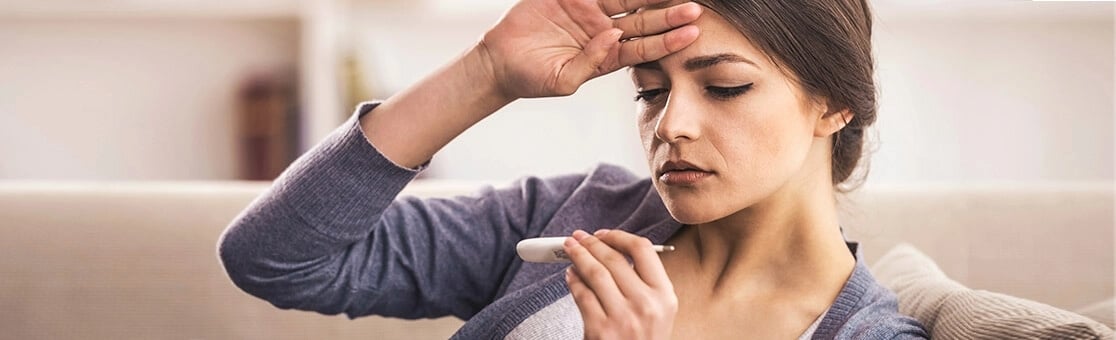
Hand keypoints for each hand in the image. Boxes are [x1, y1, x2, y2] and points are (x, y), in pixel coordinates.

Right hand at [479, 0, 701, 98]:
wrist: (499, 61)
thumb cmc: (531, 78)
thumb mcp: (563, 81)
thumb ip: (590, 63)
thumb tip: (612, 36)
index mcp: (607, 56)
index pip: (645, 47)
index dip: (668, 40)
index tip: (692, 33)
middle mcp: (604, 30)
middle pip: (643, 19)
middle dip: (669, 13)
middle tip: (695, 7)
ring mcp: (589, 10)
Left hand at [563, 229, 676, 339]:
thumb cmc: (643, 338)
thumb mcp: (657, 311)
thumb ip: (643, 282)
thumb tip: (610, 248)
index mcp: (665, 295)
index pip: (643, 250)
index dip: (618, 236)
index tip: (603, 234)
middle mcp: (646, 305)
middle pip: (613, 259)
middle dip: (591, 243)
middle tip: (577, 237)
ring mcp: (623, 318)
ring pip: (594, 273)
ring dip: (577, 257)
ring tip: (569, 250)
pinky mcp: (601, 331)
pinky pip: (582, 295)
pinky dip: (572, 280)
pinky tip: (570, 276)